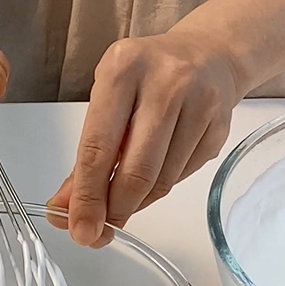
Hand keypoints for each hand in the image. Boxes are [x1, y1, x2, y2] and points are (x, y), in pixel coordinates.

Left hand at [49, 31, 239, 245]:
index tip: (81, 229)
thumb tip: (65, 209)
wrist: (208, 54)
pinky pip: (182, 177)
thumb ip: (85, 158)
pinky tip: (153, 178)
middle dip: (115, 210)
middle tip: (102, 231)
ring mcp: (198, 104)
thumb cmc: (146, 80)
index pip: (98, 148)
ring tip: (124, 202)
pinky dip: (160, 190)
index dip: (88, 197)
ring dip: (137, 204)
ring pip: (161, 181)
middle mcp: (164, 82)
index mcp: (123, 69)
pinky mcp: (219, 127)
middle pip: (136, 171)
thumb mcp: (106, 102)